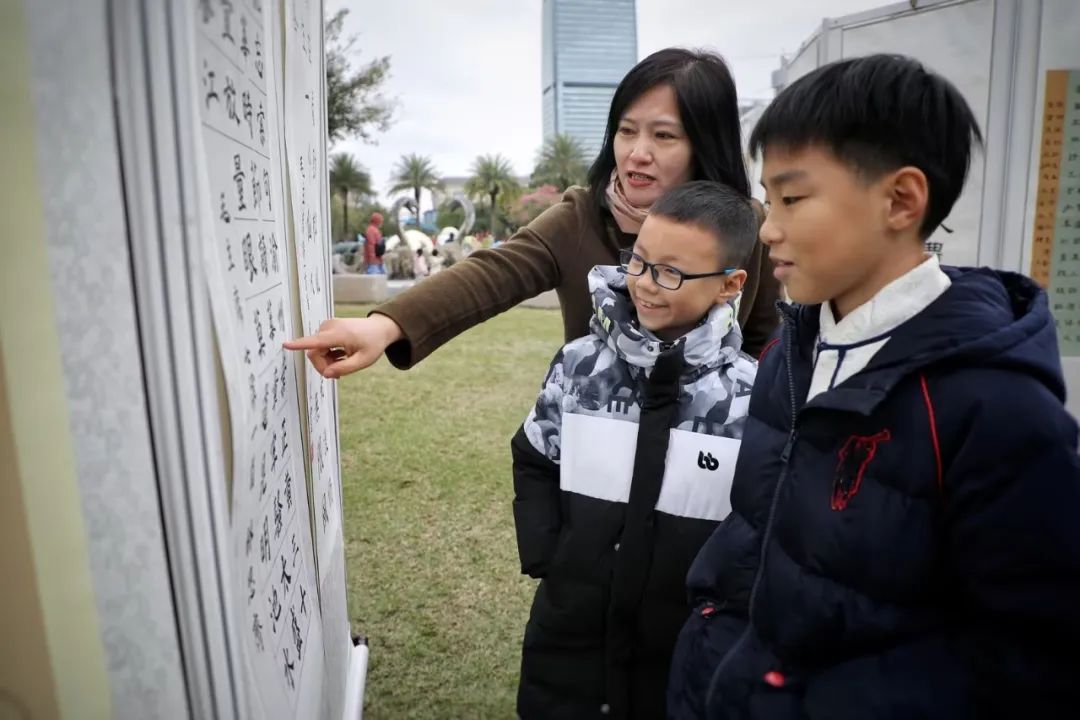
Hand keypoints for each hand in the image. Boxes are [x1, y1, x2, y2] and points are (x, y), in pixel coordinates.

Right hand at [283, 314, 402, 377]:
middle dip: (324, 366)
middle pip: (314, 352)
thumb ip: (345, 368)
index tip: (285, 344)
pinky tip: (341, 355)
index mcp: (339, 334)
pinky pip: (320, 346)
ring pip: (316, 350)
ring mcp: (327, 326)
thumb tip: (326, 374)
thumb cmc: (373, 344)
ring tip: (344, 361)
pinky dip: (328, 354)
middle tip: (339, 374)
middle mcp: (329, 327)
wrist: (379, 329)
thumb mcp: (364, 361)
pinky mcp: (327, 328)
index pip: (315, 341)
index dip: (299, 345)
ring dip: (327, 361)